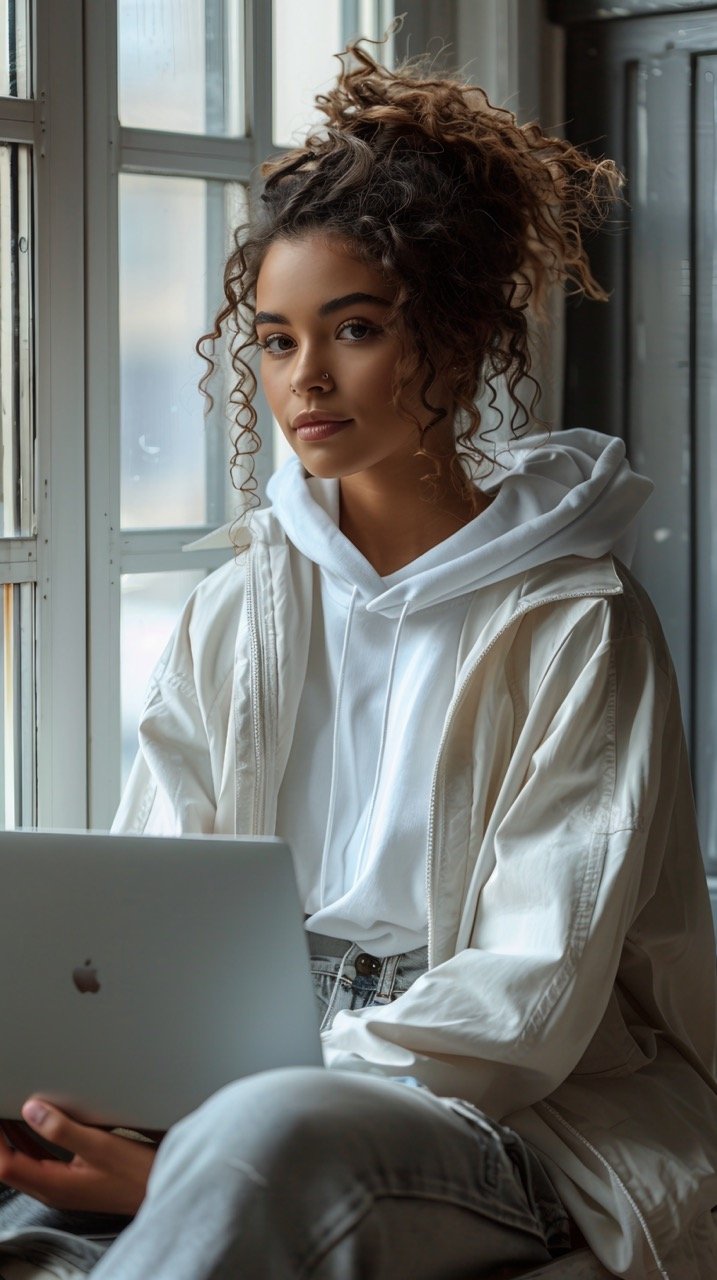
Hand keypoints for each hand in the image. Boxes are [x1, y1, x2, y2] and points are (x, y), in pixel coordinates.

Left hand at [0, 1099, 155, 1213]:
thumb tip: (31, 1111)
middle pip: (9, 1168)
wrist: (158, 1189)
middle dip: (1, 1140)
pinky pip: (38, 1164)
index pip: (6, 1165)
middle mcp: (53, 1190)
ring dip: (13, 1141)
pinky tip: (35, 1128)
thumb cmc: (136, 1173)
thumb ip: (62, 1129)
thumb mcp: (100, 1145)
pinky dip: (29, 1145)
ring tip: (12, 1115)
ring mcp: (62, 1188)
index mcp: (54, 1184)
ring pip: (22, 1165)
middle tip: (3, 1111)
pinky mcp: (71, 1182)